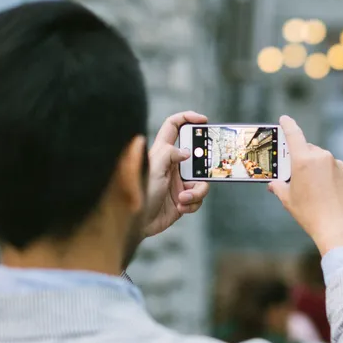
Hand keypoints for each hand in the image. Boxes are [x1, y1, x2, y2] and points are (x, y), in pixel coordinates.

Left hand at [143, 111, 210, 238]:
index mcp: (162, 153)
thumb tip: (186, 152)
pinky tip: (180, 206)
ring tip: (183, 198)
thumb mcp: (153, 169)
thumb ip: (169, 154)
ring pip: (202, 180)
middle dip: (204, 164)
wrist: (138, 224)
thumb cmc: (139, 195)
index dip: (187, 118)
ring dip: (196, 191)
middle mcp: (172, 165)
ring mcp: (179, 182)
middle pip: (197, 156)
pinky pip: (199, 197)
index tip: (203, 120)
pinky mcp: (184, 198)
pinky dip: (193, 203)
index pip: (173, 127)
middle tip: (203, 171)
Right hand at [268, 115, 342, 253]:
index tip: (284, 119)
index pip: (294, 134)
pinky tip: (325, 194)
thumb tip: (273, 184)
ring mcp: (337, 165)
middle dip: (301, 158)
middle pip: (308, 150)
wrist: (339, 228)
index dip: (288, 125)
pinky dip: (328, 177)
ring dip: (315, 169)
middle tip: (294, 175)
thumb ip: (279, 187)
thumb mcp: (288, 200)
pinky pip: (333, 170)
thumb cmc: (310, 214)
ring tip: (312, 191)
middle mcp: (322, 157)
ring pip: (322, 161)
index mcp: (304, 160)